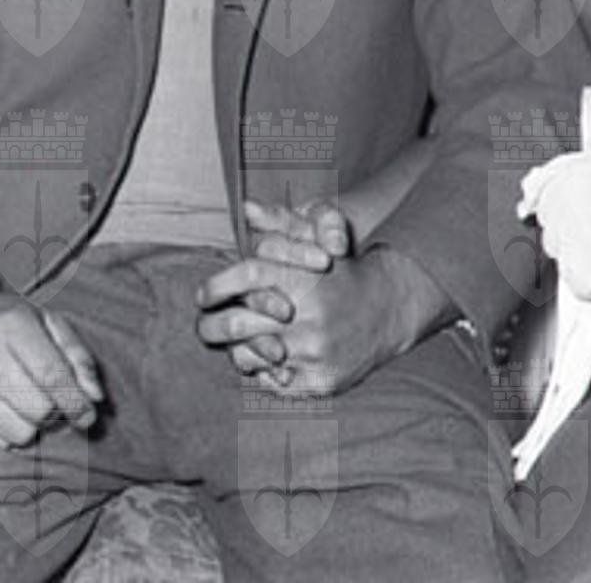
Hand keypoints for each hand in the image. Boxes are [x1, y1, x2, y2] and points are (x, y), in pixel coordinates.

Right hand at [0, 271, 102, 450]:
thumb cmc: (1, 319)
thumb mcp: (43, 319)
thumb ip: (75, 354)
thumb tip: (95, 397)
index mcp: (12, 325)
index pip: (53, 377)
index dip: (76, 402)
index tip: (88, 416)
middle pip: (39, 410)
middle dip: (54, 411)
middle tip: (52, 400)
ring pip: (19, 432)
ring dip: (31, 424)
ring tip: (23, 400)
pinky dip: (7, 430)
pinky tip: (1, 406)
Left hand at [194, 241, 443, 397]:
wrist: (387, 308)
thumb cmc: (341, 272)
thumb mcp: (314, 242)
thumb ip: (279, 224)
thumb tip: (247, 207)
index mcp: (303, 278)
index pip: (246, 276)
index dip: (217, 285)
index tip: (203, 294)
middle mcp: (307, 316)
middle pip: (238, 323)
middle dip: (213, 325)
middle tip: (204, 326)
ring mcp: (313, 352)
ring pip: (248, 358)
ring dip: (236, 350)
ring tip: (236, 343)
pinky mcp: (319, 380)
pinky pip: (271, 382)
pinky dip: (262, 370)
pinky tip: (264, 357)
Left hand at [518, 149, 590, 298]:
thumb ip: (561, 176)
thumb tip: (527, 193)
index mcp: (564, 177)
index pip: (543, 206)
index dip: (570, 216)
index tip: (590, 220)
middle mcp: (562, 205)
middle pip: (553, 235)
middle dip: (577, 237)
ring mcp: (573, 237)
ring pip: (564, 261)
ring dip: (586, 260)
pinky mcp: (587, 268)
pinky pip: (578, 285)